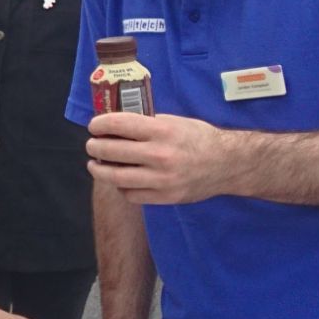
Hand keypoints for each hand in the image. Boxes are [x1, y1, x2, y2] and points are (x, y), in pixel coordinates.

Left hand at [86, 112, 235, 204]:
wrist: (227, 164)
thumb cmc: (198, 138)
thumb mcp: (173, 122)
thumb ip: (145, 124)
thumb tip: (114, 125)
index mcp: (162, 131)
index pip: (118, 125)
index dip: (99, 124)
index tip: (93, 126)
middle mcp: (160, 155)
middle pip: (112, 151)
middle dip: (95, 147)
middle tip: (91, 145)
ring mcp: (162, 179)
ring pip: (116, 177)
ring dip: (99, 170)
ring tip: (95, 164)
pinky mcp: (165, 197)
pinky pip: (131, 194)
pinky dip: (120, 187)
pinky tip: (119, 179)